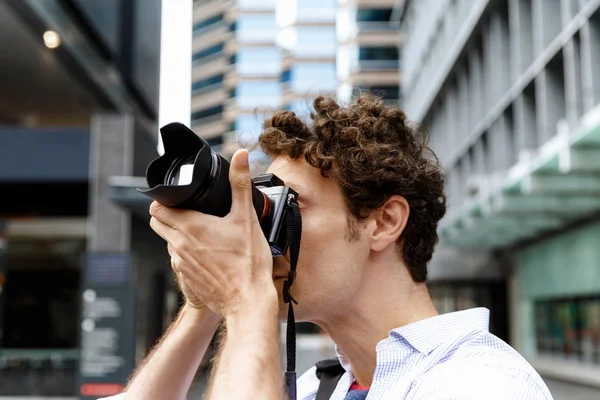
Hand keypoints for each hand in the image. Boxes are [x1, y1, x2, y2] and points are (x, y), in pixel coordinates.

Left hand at [149, 149, 275, 316]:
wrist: (248, 301)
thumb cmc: (249, 262)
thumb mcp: (247, 218)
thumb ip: (240, 184)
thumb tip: (240, 155)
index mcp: (190, 226)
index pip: (157, 206)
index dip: (163, 198)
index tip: (177, 195)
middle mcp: (179, 245)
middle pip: (157, 222)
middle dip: (167, 212)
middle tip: (187, 208)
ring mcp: (181, 264)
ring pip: (168, 241)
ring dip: (178, 233)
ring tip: (201, 230)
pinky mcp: (187, 278)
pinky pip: (178, 259)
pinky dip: (186, 251)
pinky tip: (208, 252)